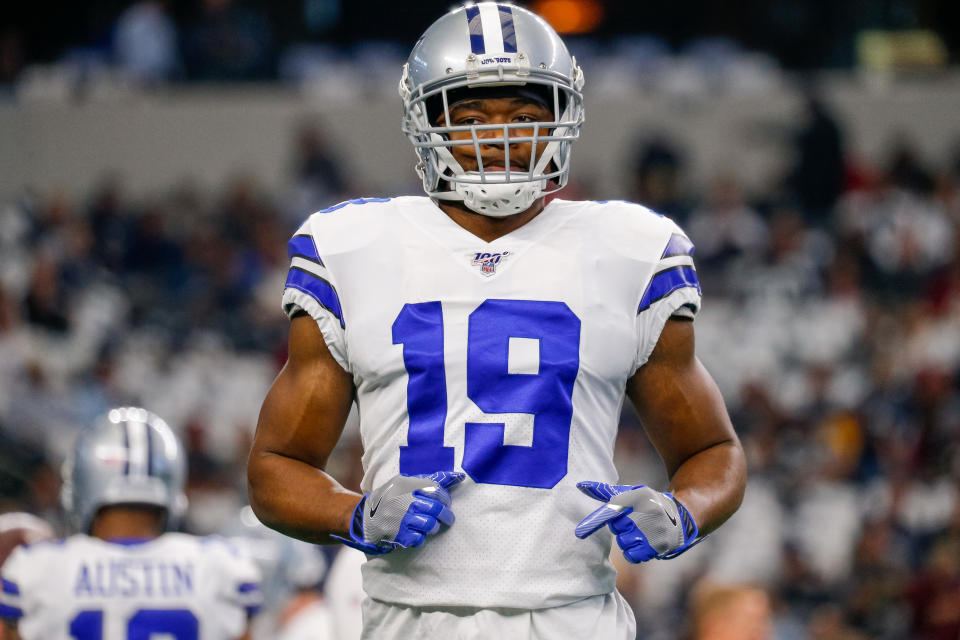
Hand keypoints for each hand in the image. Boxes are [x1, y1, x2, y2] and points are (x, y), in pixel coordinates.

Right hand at [332, 471, 464, 554]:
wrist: (366, 516)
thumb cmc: (392, 497)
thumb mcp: (406, 482)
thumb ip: (432, 478)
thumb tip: (459, 476)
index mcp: (408, 486)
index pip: (436, 490)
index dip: (445, 498)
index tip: (446, 502)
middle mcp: (405, 502)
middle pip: (436, 509)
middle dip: (446, 515)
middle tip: (447, 518)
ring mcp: (402, 519)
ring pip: (430, 525)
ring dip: (434, 527)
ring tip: (430, 525)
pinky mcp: (399, 535)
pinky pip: (419, 539)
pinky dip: (421, 537)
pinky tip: (416, 533)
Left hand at [574, 481, 699, 561]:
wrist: (681, 517)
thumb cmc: (649, 503)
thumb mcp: (631, 492)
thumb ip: (605, 490)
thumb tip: (580, 485)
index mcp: (636, 500)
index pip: (611, 511)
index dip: (594, 522)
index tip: (579, 533)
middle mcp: (643, 516)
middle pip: (616, 528)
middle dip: (622, 526)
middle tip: (635, 521)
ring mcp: (650, 533)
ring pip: (623, 544)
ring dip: (628, 540)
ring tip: (642, 532)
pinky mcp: (656, 548)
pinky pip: (632, 556)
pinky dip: (635, 552)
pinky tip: (644, 543)